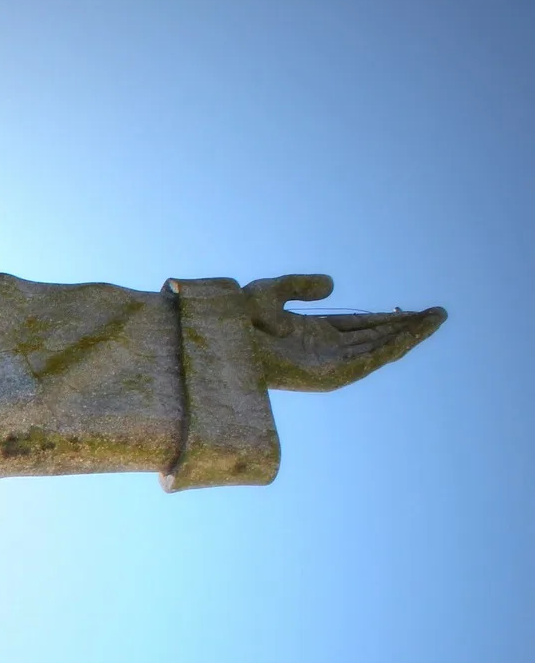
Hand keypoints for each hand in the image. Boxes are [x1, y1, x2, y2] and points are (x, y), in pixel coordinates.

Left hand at [243, 273, 445, 390]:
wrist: (224, 338)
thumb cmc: (236, 319)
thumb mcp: (272, 292)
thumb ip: (302, 286)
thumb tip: (333, 286)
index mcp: (312, 334)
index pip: (360, 326)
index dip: (388, 318)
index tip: (415, 311)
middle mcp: (323, 351)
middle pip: (374, 337)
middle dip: (406, 326)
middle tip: (438, 314)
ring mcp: (326, 365)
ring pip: (377, 350)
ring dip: (407, 336)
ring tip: (436, 320)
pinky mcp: (327, 377)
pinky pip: (367, 361)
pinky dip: (390, 348)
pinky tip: (412, 335)